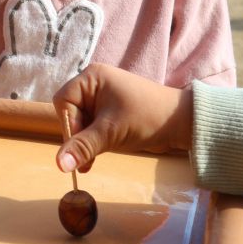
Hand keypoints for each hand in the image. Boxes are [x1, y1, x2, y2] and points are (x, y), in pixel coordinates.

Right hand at [52, 63, 192, 173]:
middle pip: (71, 112)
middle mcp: (94, 84)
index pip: (64, 102)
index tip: (79, 146)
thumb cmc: (147, 118)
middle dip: (78, 136)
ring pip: (81, 122)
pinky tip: (96, 156)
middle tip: (86, 158)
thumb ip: (83, 147)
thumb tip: (59, 165)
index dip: (70, 125)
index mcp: (91, 78)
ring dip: (86, 141)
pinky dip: (93, 141)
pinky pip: (92, 126)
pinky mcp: (110, 112)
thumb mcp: (111, 133)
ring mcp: (102, 98)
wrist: (183, 123)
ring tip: (92, 160)